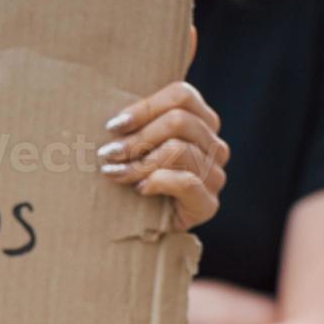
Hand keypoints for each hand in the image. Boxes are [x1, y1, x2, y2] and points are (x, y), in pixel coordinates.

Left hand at [99, 81, 229, 229]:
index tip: (113, 126)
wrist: (148, 228)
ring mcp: (215, 174)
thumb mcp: (138, 145)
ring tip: (115, 173)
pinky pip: (187, 181)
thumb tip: (113, 108)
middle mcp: (214, 145)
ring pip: (180, 149)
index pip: (182, 95)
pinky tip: (140, 190)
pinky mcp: (209, 203)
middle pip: (180, 121)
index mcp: (202, 122)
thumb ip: (136, 122)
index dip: (145, 106)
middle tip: (108, 154)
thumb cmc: (137, 178)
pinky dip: (158, 182)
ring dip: (140, 163)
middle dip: (138, 138)